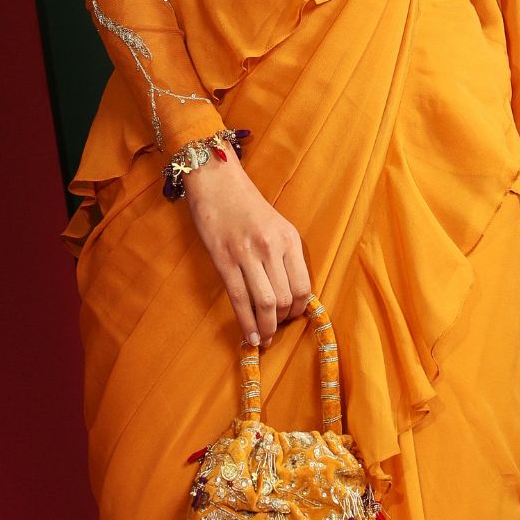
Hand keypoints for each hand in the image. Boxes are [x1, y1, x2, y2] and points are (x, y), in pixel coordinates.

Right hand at [182, 147, 312, 349]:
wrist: (216, 181)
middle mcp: (272, 246)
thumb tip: (288, 294)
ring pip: (266, 303)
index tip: (291, 317)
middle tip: (273, 328)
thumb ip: (283, 254)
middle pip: (286, 298)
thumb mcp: (275, 225)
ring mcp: (247, 253)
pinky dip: (246, 323)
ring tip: (262, 338)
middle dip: (281, 321)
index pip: (303, 286)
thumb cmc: (245, 204)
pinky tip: (248, 336)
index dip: (299, 310)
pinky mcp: (224, 259)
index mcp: (289, 238)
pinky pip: (239, 299)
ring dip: (265, 328)